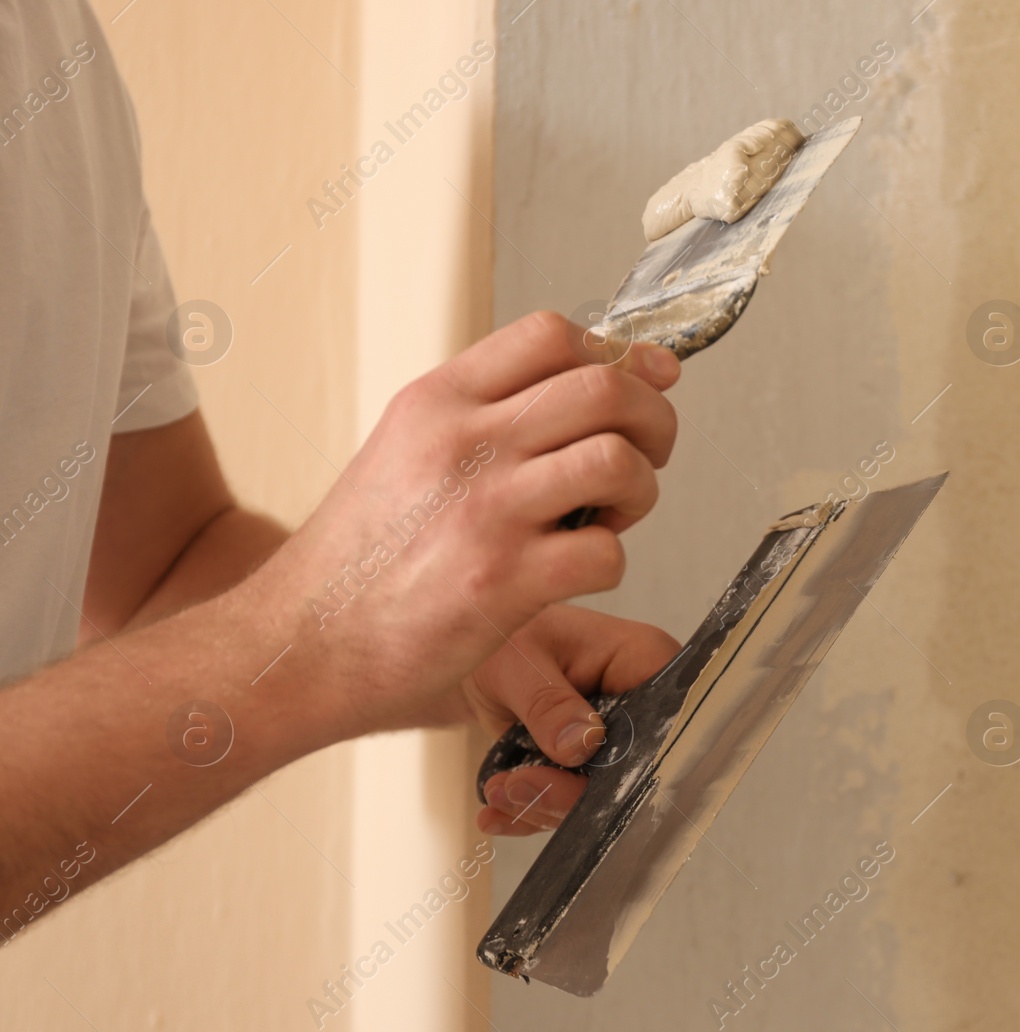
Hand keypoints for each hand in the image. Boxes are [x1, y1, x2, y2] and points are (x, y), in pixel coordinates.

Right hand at [246, 311, 680, 740]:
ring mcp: (484, 510)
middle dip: (653, 421)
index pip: (553, 333)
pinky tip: (578, 574)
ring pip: (618, 460)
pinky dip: (612, 565)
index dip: (619, 356)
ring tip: (612, 518)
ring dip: (641, 491)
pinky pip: (606, 553)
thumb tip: (593, 381)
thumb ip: (483, 416)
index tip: (646, 384)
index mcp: (438, 401)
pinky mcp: (502, 582)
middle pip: (606, 387)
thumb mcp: (404, 450)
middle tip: (645, 459)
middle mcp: (462, 442)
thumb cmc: (362, 557)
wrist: (299, 644)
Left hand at [461, 604, 679, 834]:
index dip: (643, 756)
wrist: (478, 656)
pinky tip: (499, 810)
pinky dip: (532, 812)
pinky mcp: (588, 768)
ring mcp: (616, 741)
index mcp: (639, 660)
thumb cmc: (505, 639)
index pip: (670, 714)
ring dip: (545, 803)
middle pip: (635, 768)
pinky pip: (571, 804)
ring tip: (499, 790)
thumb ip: (547, 702)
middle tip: (519, 788)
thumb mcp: (516, 662)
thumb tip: (581, 745)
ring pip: (601, 795)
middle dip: (574, 792)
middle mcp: (638, 705)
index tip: (586, 779)